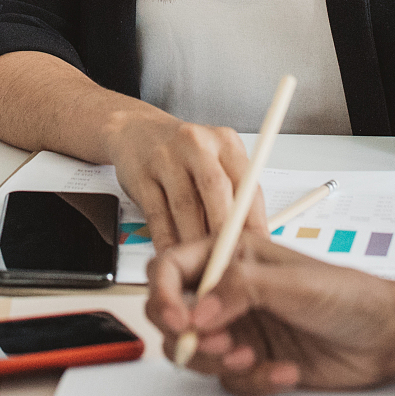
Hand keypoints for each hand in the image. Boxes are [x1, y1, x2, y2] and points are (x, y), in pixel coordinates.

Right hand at [107, 105, 265, 249]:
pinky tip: (174, 256)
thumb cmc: (183, 152)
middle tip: (229, 260)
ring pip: (185, 206)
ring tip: (203, 266)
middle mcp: (197, 145)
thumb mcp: (215, 159)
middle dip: (224, 231)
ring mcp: (166, 158)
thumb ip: (233, 192)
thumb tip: (252, 239)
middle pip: (216, 190)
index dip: (254, 221)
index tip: (258, 248)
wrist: (136, 129)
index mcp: (225, 142)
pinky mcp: (141, 175)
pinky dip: (166, 240)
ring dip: (195, 241)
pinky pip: (156, 215)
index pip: (247, 184)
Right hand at [146, 234, 394, 394]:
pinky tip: (286, 370)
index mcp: (230, 256)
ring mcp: (238, 328)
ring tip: (254, 358)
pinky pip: (229, 381)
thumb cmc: (347, 295)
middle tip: (221, 346)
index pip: (171, 267)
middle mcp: (227, 291)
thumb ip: (240, 289)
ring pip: (194, 354)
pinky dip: (254, 380)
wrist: (383, 337)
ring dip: (220, 363)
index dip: (162, 293)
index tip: (179, 321)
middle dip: (187, 337)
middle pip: (172, 315)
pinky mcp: (252, 361)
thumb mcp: (293, 283)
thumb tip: (196, 311)